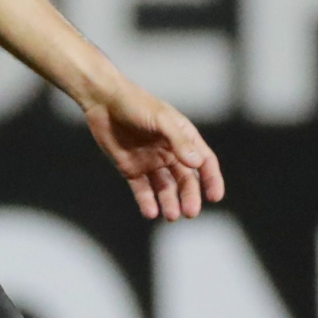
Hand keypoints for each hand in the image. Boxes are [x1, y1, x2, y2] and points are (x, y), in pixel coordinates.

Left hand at [81, 79, 224, 221]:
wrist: (103, 101)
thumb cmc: (135, 104)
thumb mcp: (161, 120)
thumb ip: (178, 141)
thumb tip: (197, 164)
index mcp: (183, 137)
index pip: (204, 162)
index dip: (211, 179)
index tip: (215, 197)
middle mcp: (170, 152)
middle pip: (186, 180)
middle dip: (189, 197)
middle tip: (190, 212)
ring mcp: (151, 162)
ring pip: (165, 189)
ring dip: (170, 203)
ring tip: (171, 216)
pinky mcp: (131, 169)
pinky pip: (143, 190)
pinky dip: (147, 202)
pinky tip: (151, 212)